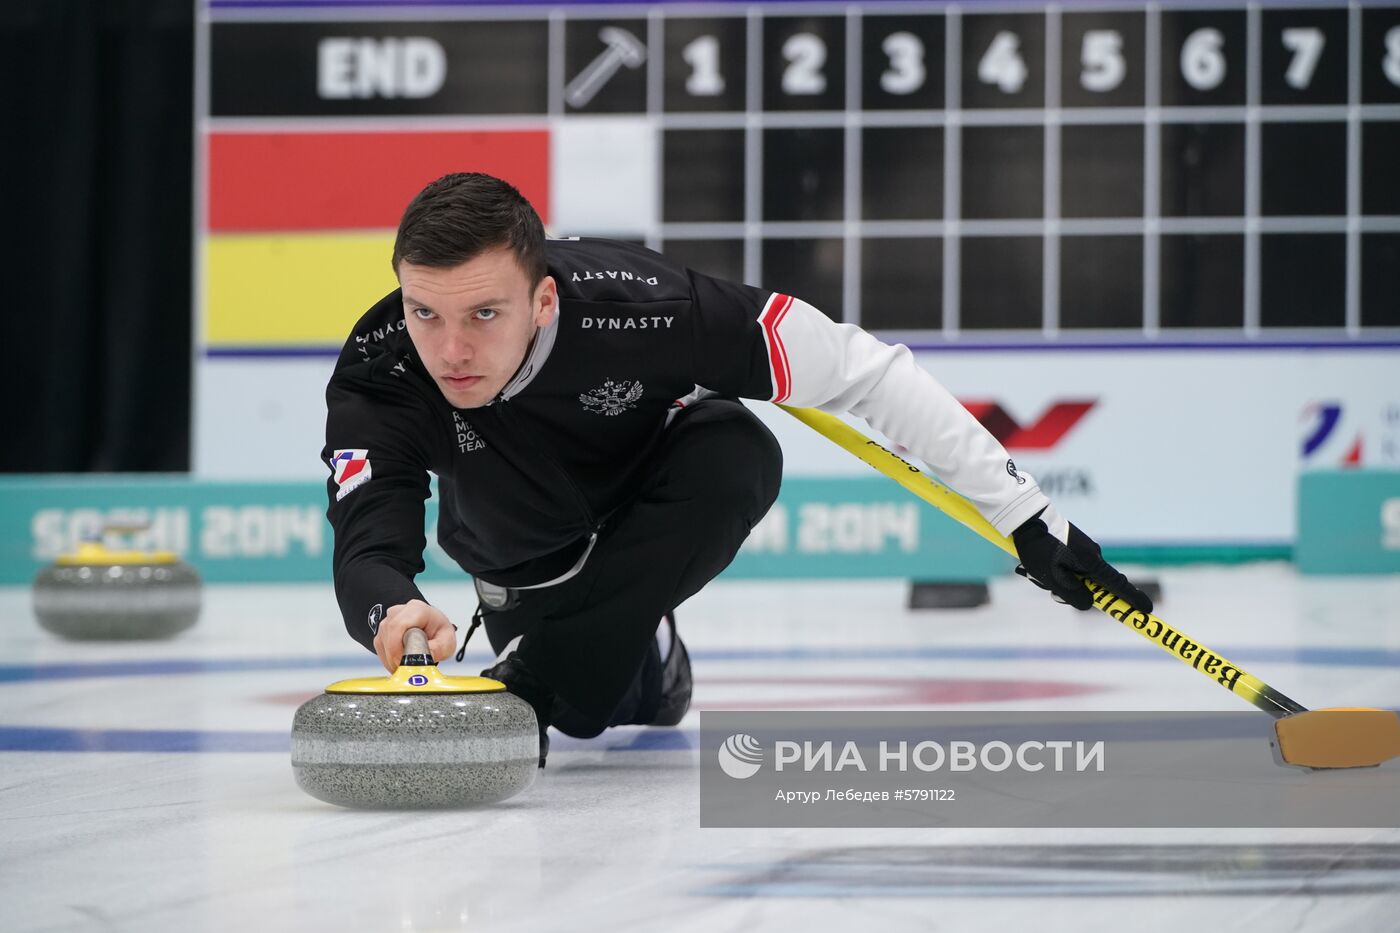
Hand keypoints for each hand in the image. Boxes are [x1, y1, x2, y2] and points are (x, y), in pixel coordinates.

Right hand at [373, 599, 457, 672]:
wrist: (431, 628)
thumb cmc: (438, 632)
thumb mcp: (447, 642)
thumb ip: (438, 649)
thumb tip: (425, 658)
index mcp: (418, 610)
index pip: (398, 624)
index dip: (397, 646)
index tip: (403, 661)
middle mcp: (400, 611)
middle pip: (388, 633)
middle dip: (394, 655)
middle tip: (405, 667)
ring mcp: (388, 620)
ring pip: (382, 641)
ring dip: (391, 658)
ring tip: (407, 664)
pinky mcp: (381, 631)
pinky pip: (379, 647)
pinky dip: (387, 659)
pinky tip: (400, 661)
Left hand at [1011, 508, 1153, 613]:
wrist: (1027, 519)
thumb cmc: (1039, 549)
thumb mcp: (1053, 578)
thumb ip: (1073, 595)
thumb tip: (1091, 604)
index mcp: (1092, 562)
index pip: (1118, 586)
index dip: (1132, 599)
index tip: (1146, 610)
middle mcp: (1094, 555)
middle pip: (1093, 585)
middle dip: (1072, 591)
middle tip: (1048, 585)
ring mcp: (1085, 548)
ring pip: (1078, 576)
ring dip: (1059, 580)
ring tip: (1036, 570)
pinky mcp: (1074, 544)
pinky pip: (1070, 565)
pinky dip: (1056, 570)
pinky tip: (1037, 563)